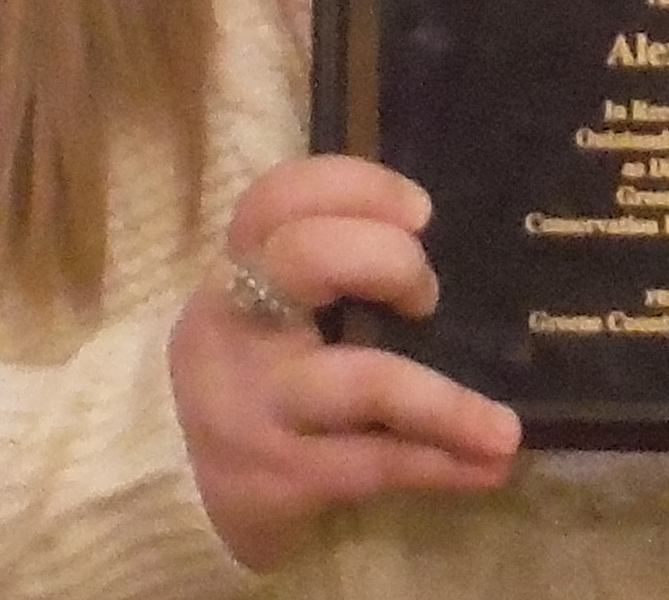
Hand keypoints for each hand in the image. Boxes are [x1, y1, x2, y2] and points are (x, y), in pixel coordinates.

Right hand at [168, 153, 521, 568]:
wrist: (164, 481)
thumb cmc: (248, 369)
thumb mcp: (263, 306)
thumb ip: (328, 268)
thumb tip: (454, 248)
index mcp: (238, 267)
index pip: (278, 197)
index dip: (356, 187)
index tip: (421, 210)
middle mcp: (238, 324)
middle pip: (306, 258)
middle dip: (388, 260)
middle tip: (427, 296)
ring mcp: (256, 403)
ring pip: (360, 382)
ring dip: (446, 402)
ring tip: (504, 428)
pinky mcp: (277, 476)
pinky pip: (374, 463)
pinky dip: (441, 463)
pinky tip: (488, 466)